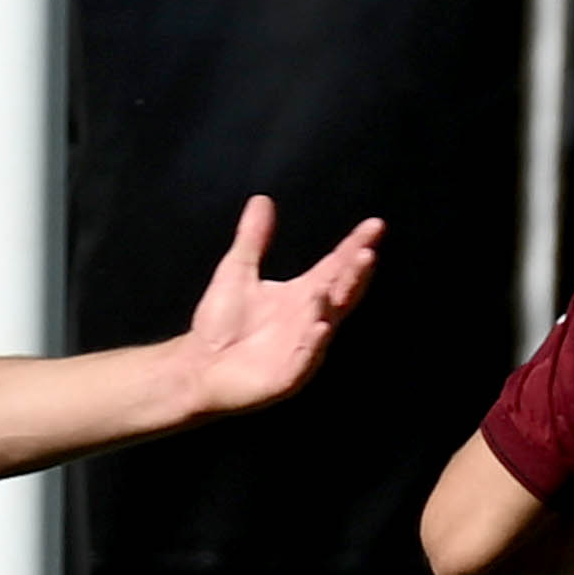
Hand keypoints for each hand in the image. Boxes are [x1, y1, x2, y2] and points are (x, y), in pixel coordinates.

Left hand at [163, 193, 386, 419]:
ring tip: (332, 285)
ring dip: (330, 306)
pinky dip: (312, 344)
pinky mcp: (286, 375)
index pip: (336, 266)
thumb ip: (253, 238)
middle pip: (339, 292)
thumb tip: (262, 199)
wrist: (199, 367)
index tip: (375, 224)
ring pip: (324, 324)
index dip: (354, 246)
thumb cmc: (221, 324)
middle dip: (354, 274)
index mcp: (303, 295)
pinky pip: (304, 359)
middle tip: (366, 251)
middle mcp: (310, 319)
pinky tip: (318, 327)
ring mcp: (302, 348)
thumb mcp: (237, 271)